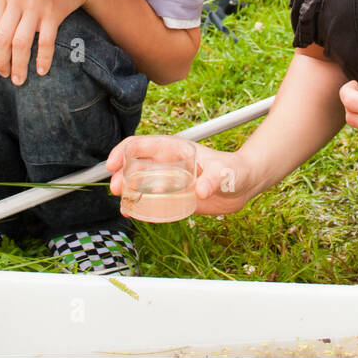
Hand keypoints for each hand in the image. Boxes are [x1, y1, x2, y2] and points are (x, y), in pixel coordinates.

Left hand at [0, 0, 90, 83]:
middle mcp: (18, 0)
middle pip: (3, 38)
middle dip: (1, 61)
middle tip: (4, 75)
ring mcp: (36, 6)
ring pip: (21, 43)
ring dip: (19, 65)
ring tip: (19, 80)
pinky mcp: (54, 13)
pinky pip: (46, 41)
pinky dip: (43, 58)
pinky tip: (41, 71)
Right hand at [106, 139, 254, 216]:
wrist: (243, 185)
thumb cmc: (234, 170)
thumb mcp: (224, 173)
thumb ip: (213, 180)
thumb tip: (201, 191)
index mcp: (174, 149)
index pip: (141, 144)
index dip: (123, 152)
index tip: (113, 165)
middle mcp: (167, 163)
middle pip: (135, 164)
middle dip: (121, 174)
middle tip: (117, 189)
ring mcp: (169, 179)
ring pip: (139, 182)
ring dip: (128, 191)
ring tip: (123, 203)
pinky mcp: (173, 195)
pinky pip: (150, 198)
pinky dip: (139, 204)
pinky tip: (133, 213)